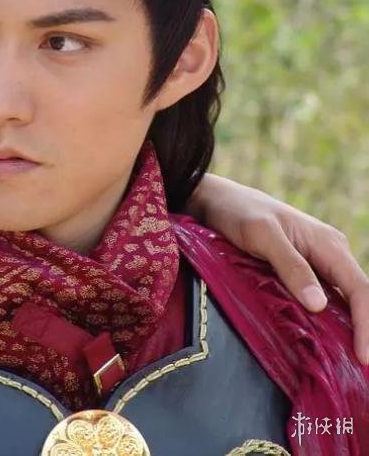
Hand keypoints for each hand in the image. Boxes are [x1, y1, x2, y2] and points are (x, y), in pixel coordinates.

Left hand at [186, 173, 368, 365]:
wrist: (216, 200)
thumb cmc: (239, 212)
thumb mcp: (262, 235)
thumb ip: (291, 266)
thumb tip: (319, 305)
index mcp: (328, 243)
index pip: (360, 289)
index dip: (367, 325)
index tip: (363, 358)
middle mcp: (329, 254)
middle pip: (357, 298)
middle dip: (363, 331)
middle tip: (359, 370)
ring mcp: (316, 263)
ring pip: (340, 302)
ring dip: (345, 330)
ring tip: (343, 364)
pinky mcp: (299, 272)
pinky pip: (321, 299)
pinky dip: (326, 322)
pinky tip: (321, 343)